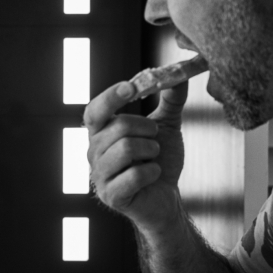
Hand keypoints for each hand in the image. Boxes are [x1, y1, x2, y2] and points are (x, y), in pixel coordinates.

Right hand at [84, 79, 187, 232]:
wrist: (166, 198)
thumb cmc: (159, 161)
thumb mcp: (166, 127)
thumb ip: (170, 101)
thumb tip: (178, 74)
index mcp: (101, 134)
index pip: (94, 111)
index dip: (110, 97)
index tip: (132, 87)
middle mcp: (94, 153)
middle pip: (118, 127)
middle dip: (147, 130)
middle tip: (155, 140)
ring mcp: (99, 176)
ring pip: (125, 149)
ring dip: (151, 150)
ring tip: (154, 158)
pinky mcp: (111, 196)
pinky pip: (134, 175)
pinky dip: (153, 172)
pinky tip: (154, 176)